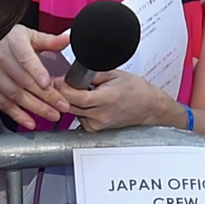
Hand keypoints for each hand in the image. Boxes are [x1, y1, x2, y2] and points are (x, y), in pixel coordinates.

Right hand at [0, 25, 68, 127]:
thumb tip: (67, 40)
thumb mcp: (26, 35)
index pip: (25, 58)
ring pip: (14, 94)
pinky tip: (29, 121)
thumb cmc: (4, 39)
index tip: (48, 83)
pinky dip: (16, 114)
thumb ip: (48, 40)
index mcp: (12, 41)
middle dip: (46, 96)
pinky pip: (1, 103)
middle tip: (62, 106)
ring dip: (34, 107)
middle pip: (24, 80)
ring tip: (51, 114)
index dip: (37, 72)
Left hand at [60, 69, 180, 132]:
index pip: (79, 97)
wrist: (148, 107)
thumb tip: (73, 73)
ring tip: (78, 91)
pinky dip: (77, 109)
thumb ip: (92, 74)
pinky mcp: (96, 130)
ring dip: (70, 102)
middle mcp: (102, 115)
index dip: (64, 89)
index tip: (56, 81)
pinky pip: (78, 118)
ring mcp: (98, 125)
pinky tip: (85, 102)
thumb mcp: (114, 74)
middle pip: (71, 106)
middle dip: (62, 94)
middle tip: (57, 83)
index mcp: (108, 99)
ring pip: (73, 113)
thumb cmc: (136, 90)